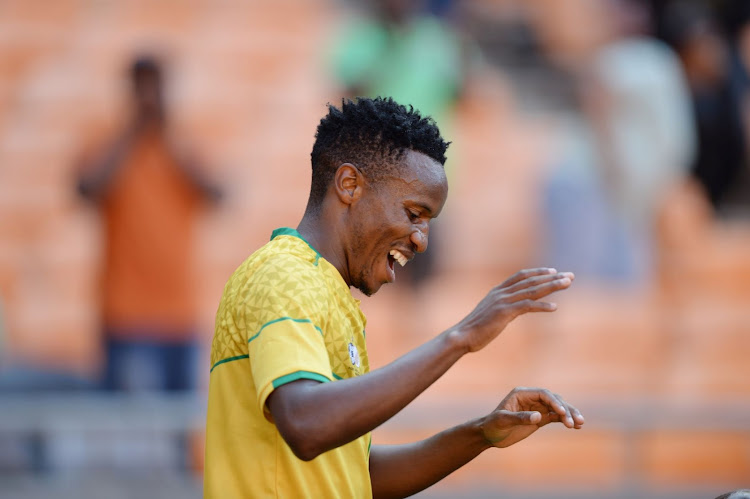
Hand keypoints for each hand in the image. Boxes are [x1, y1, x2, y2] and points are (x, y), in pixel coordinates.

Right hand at [452, 268, 573, 352]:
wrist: (461, 336)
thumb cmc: (474, 329)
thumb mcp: (489, 314)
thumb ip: (501, 308)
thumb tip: (509, 310)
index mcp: (497, 291)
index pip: (521, 276)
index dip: (538, 272)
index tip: (554, 271)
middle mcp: (501, 293)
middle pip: (531, 281)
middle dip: (552, 277)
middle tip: (570, 276)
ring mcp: (502, 301)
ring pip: (532, 290)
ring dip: (551, 286)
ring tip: (567, 284)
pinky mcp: (504, 312)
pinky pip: (526, 306)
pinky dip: (541, 306)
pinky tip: (554, 308)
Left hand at [481, 388, 583, 447]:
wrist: (489, 435)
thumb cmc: (493, 425)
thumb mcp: (503, 421)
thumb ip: (520, 418)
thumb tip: (539, 416)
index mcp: (522, 394)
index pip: (543, 394)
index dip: (554, 402)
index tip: (562, 413)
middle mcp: (531, 398)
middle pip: (553, 400)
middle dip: (566, 409)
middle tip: (576, 421)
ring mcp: (536, 408)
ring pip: (557, 408)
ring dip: (569, 414)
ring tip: (580, 424)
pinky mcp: (539, 418)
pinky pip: (555, 417)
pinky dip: (565, 420)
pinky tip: (575, 426)